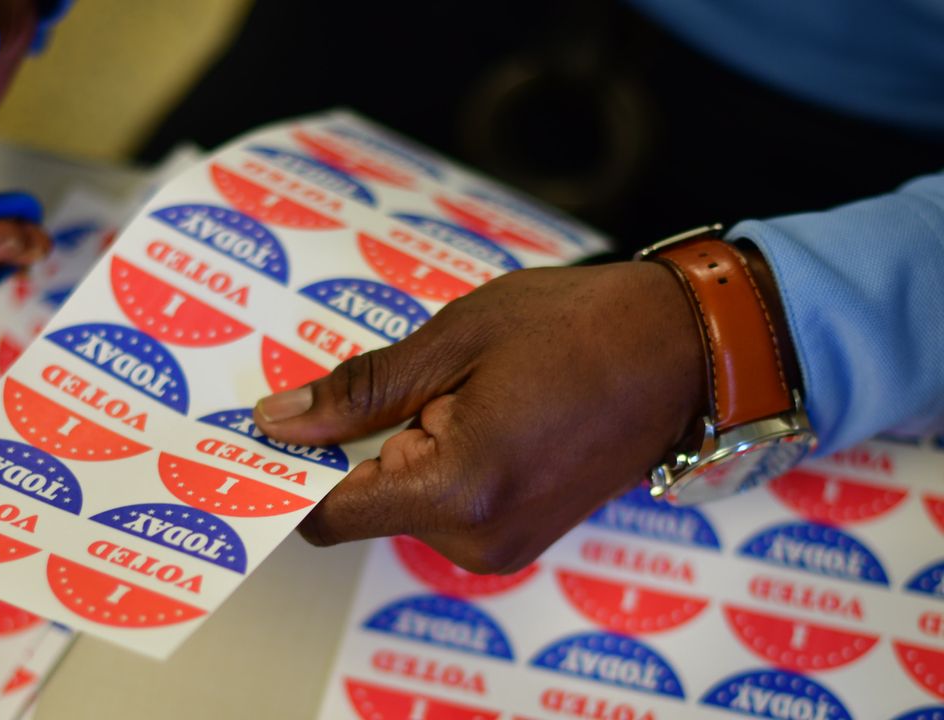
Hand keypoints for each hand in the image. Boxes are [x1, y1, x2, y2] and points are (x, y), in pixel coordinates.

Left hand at [253, 262, 708, 573]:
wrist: (685, 350)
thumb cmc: (578, 328)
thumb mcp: (453, 339)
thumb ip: (359, 391)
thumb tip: (278, 422)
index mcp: (458, 488)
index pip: (328, 512)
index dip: (288, 470)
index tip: (268, 428)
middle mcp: (477, 537)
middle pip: (362, 507)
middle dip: (352, 446)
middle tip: (384, 376)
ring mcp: (503, 545)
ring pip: (401, 505)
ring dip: (398, 450)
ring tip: (448, 385)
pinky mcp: (520, 536)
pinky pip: (443, 506)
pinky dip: (433, 462)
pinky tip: (467, 408)